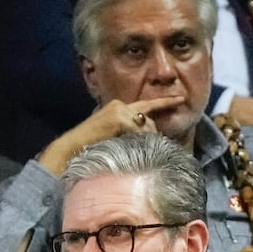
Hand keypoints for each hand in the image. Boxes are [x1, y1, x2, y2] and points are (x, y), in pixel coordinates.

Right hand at [38, 96, 184, 173]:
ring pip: (145, 128)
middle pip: (149, 122)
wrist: (71, 149)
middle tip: (151, 150)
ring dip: (144, 142)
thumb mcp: (118, 139)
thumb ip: (134, 135)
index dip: (165, 102)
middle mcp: (121, 105)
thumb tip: (153, 139)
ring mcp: (119, 109)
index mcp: (120, 109)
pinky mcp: (118, 117)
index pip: (148, 106)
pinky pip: (138, 132)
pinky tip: (127, 147)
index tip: (181, 99)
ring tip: (132, 152)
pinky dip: (137, 141)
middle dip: (152, 137)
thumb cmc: (93, 148)